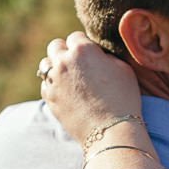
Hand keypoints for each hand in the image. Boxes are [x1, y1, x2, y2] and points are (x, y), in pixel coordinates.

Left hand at [39, 31, 142, 145]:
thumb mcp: (123, 69)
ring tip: (68, 77)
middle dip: (65, 52)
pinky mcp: (49, 97)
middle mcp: (63, 61)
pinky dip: (53, 85)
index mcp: (83, 49)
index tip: (91, 56)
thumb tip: (96, 55)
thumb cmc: (122, 98)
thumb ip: (105, 55)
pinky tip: (65, 92)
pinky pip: (45, 84)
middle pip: (56, 46)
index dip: (84, 46)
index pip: (76, 37)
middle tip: (77, 64)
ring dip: (55, 67)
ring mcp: (53, 80)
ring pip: (46, 64)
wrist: (110, 130)